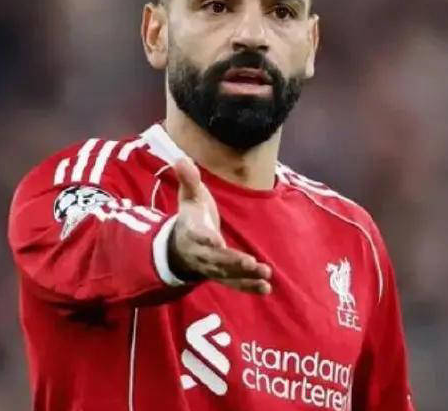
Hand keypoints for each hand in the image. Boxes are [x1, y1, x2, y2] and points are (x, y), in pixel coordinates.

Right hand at [168, 158, 271, 294]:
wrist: (181, 246)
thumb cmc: (191, 216)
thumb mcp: (189, 196)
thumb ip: (189, 180)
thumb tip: (181, 158)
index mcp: (193, 230)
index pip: (199, 235)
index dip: (207, 238)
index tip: (217, 240)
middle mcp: (201, 252)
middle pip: (216, 259)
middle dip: (233, 262)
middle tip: (251, 263)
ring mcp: (212, 267)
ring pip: (228, 274)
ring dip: (246, 276)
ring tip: (265, 275)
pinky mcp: (222, 275)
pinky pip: (235, 283)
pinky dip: (249, 287)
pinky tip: (266, 288)